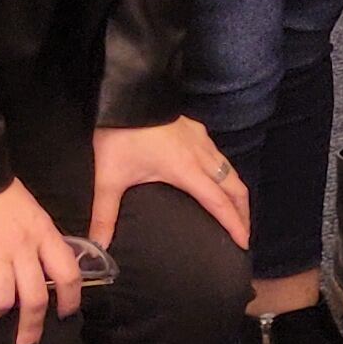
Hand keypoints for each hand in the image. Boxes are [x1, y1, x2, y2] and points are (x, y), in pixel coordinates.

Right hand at [0, 179, 91, 343]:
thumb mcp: (32, 212)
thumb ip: (39, 240)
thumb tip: (41, 271)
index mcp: (44, 234)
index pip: (68, 273)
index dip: (71, 299)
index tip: (66, 316)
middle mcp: (22, 247)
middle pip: (35, 298)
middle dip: (32, 328)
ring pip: (2, 300)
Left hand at [90, 116, 249, 251]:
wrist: (129, 96)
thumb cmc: (122, 137)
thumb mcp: (110, 179)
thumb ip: (105, 215)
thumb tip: (97, 248)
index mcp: (187, 172)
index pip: (219, 203)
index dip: (234, 224)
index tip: (245, 243)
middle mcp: (203, 158)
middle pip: (235, 188)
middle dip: (243, 212)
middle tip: (245, 232)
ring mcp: (203, 142)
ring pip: (231, 171)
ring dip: (237, 193)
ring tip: (236, 210)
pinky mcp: (198, 131)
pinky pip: (221, 158)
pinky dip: (227, 175)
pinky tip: (217, 179)